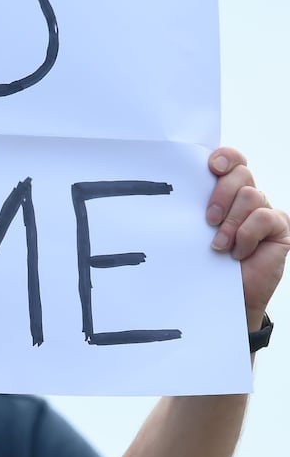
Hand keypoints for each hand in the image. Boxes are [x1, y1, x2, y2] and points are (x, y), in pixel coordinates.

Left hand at [207, 148, 289, 330]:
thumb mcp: (196, 233)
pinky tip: (239, 253)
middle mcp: (248, 198)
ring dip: (231, 222)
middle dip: (222, 194)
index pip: (232, 161)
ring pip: (251, 195)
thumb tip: (177, 191)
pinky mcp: (279, 227)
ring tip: (220, 246)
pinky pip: (264, 217)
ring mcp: (265, 211)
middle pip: (241, 173)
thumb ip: (195, 210)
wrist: (223, 299)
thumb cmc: (206, 265)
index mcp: (227, 193)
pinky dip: (247, 236)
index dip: (226, 158)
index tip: (212, 167)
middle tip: (209, 220)